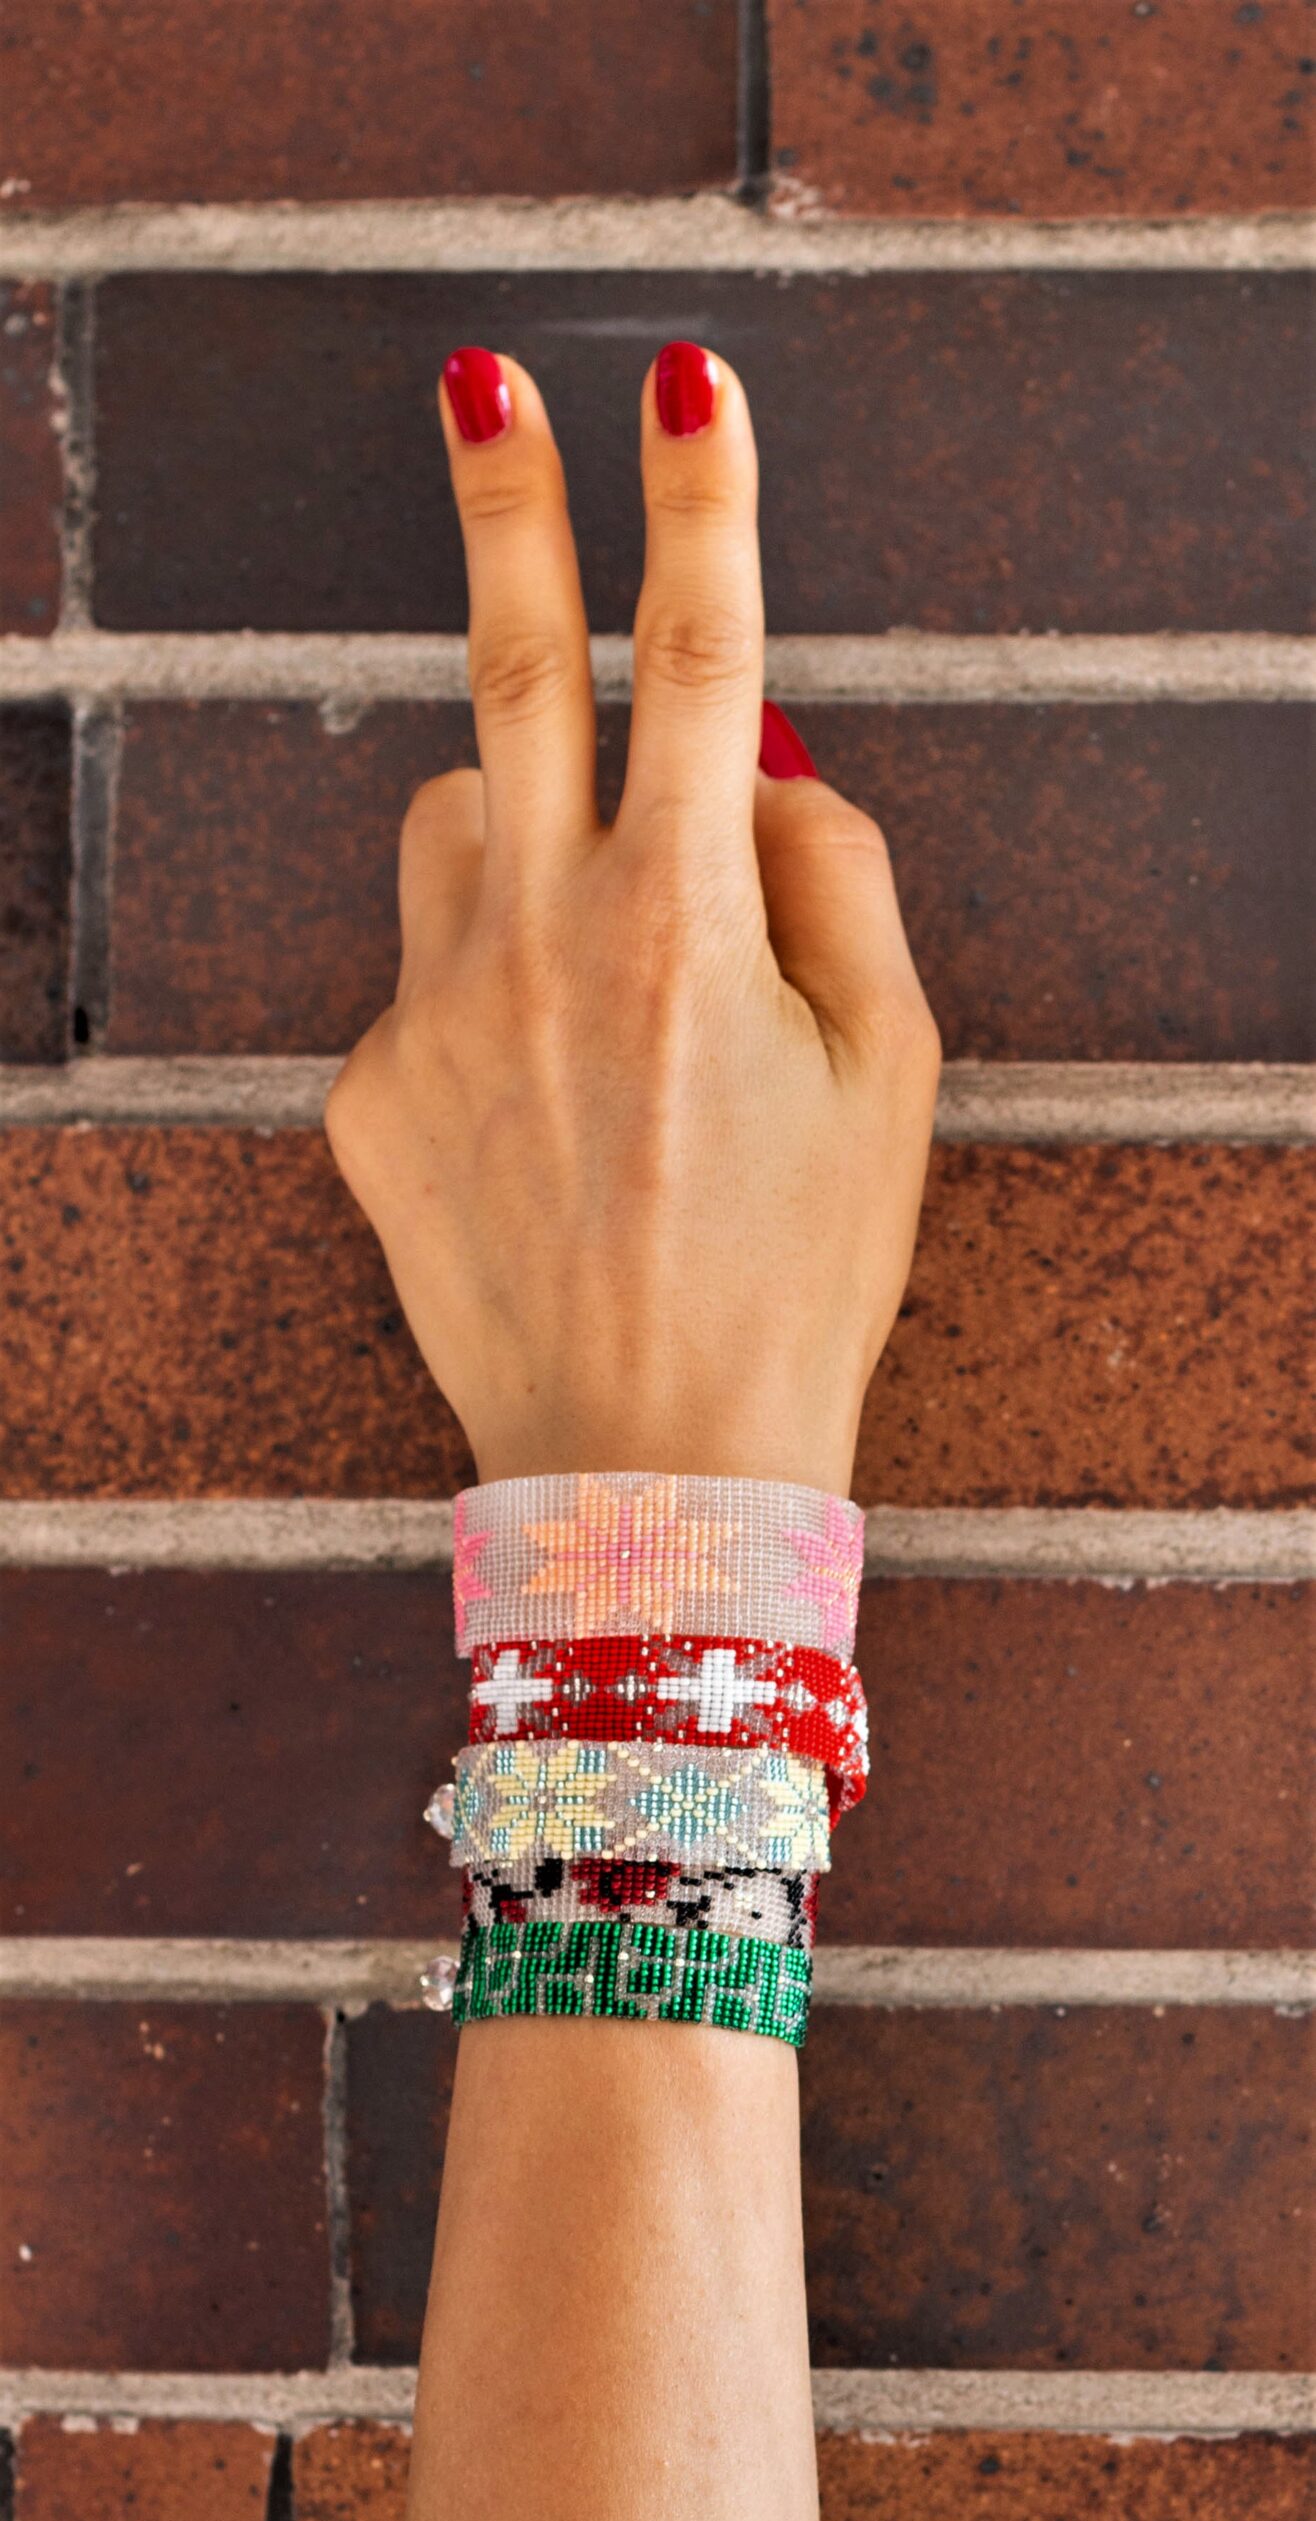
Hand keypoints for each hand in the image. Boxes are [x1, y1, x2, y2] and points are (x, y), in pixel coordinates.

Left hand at [325, 339, 939, 1496]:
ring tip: (599, 954)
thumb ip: (838, 880)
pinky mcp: (365, 1095)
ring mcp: (432, 1015)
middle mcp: (537, 943)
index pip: (697, 657)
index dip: (702, 498)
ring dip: (520, 824)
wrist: (652, 1470)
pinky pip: (423, 971)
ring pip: (451, 823)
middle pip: (506, 672)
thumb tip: (758, 760)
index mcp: (683, 924)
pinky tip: (547, 1111)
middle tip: (481, 388)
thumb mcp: (894, 1078)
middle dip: (508, 512)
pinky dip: (487, 987)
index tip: (685, 372)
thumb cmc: (804, 1274)